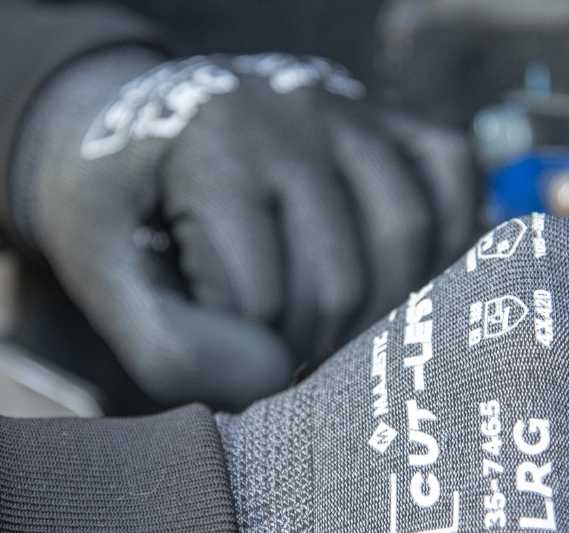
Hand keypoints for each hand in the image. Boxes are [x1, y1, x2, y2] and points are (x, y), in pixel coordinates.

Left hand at [12, 50, 475, 408]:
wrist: (153, 133)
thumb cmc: (135, 218)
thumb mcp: (110, 281)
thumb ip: (169, 346)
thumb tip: (276, 378)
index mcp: (212, 149)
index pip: (261, 298)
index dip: (249, 353)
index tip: (232, 352)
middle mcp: (293, 117)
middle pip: (341, 277)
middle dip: (316, 345)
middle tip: (293, 357)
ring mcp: (355, 115)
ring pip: (407, 234)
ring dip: (383, 311)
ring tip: (345, 330)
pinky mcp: (397, 123)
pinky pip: (454, 183)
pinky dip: (446, 242)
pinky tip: (404, 278)